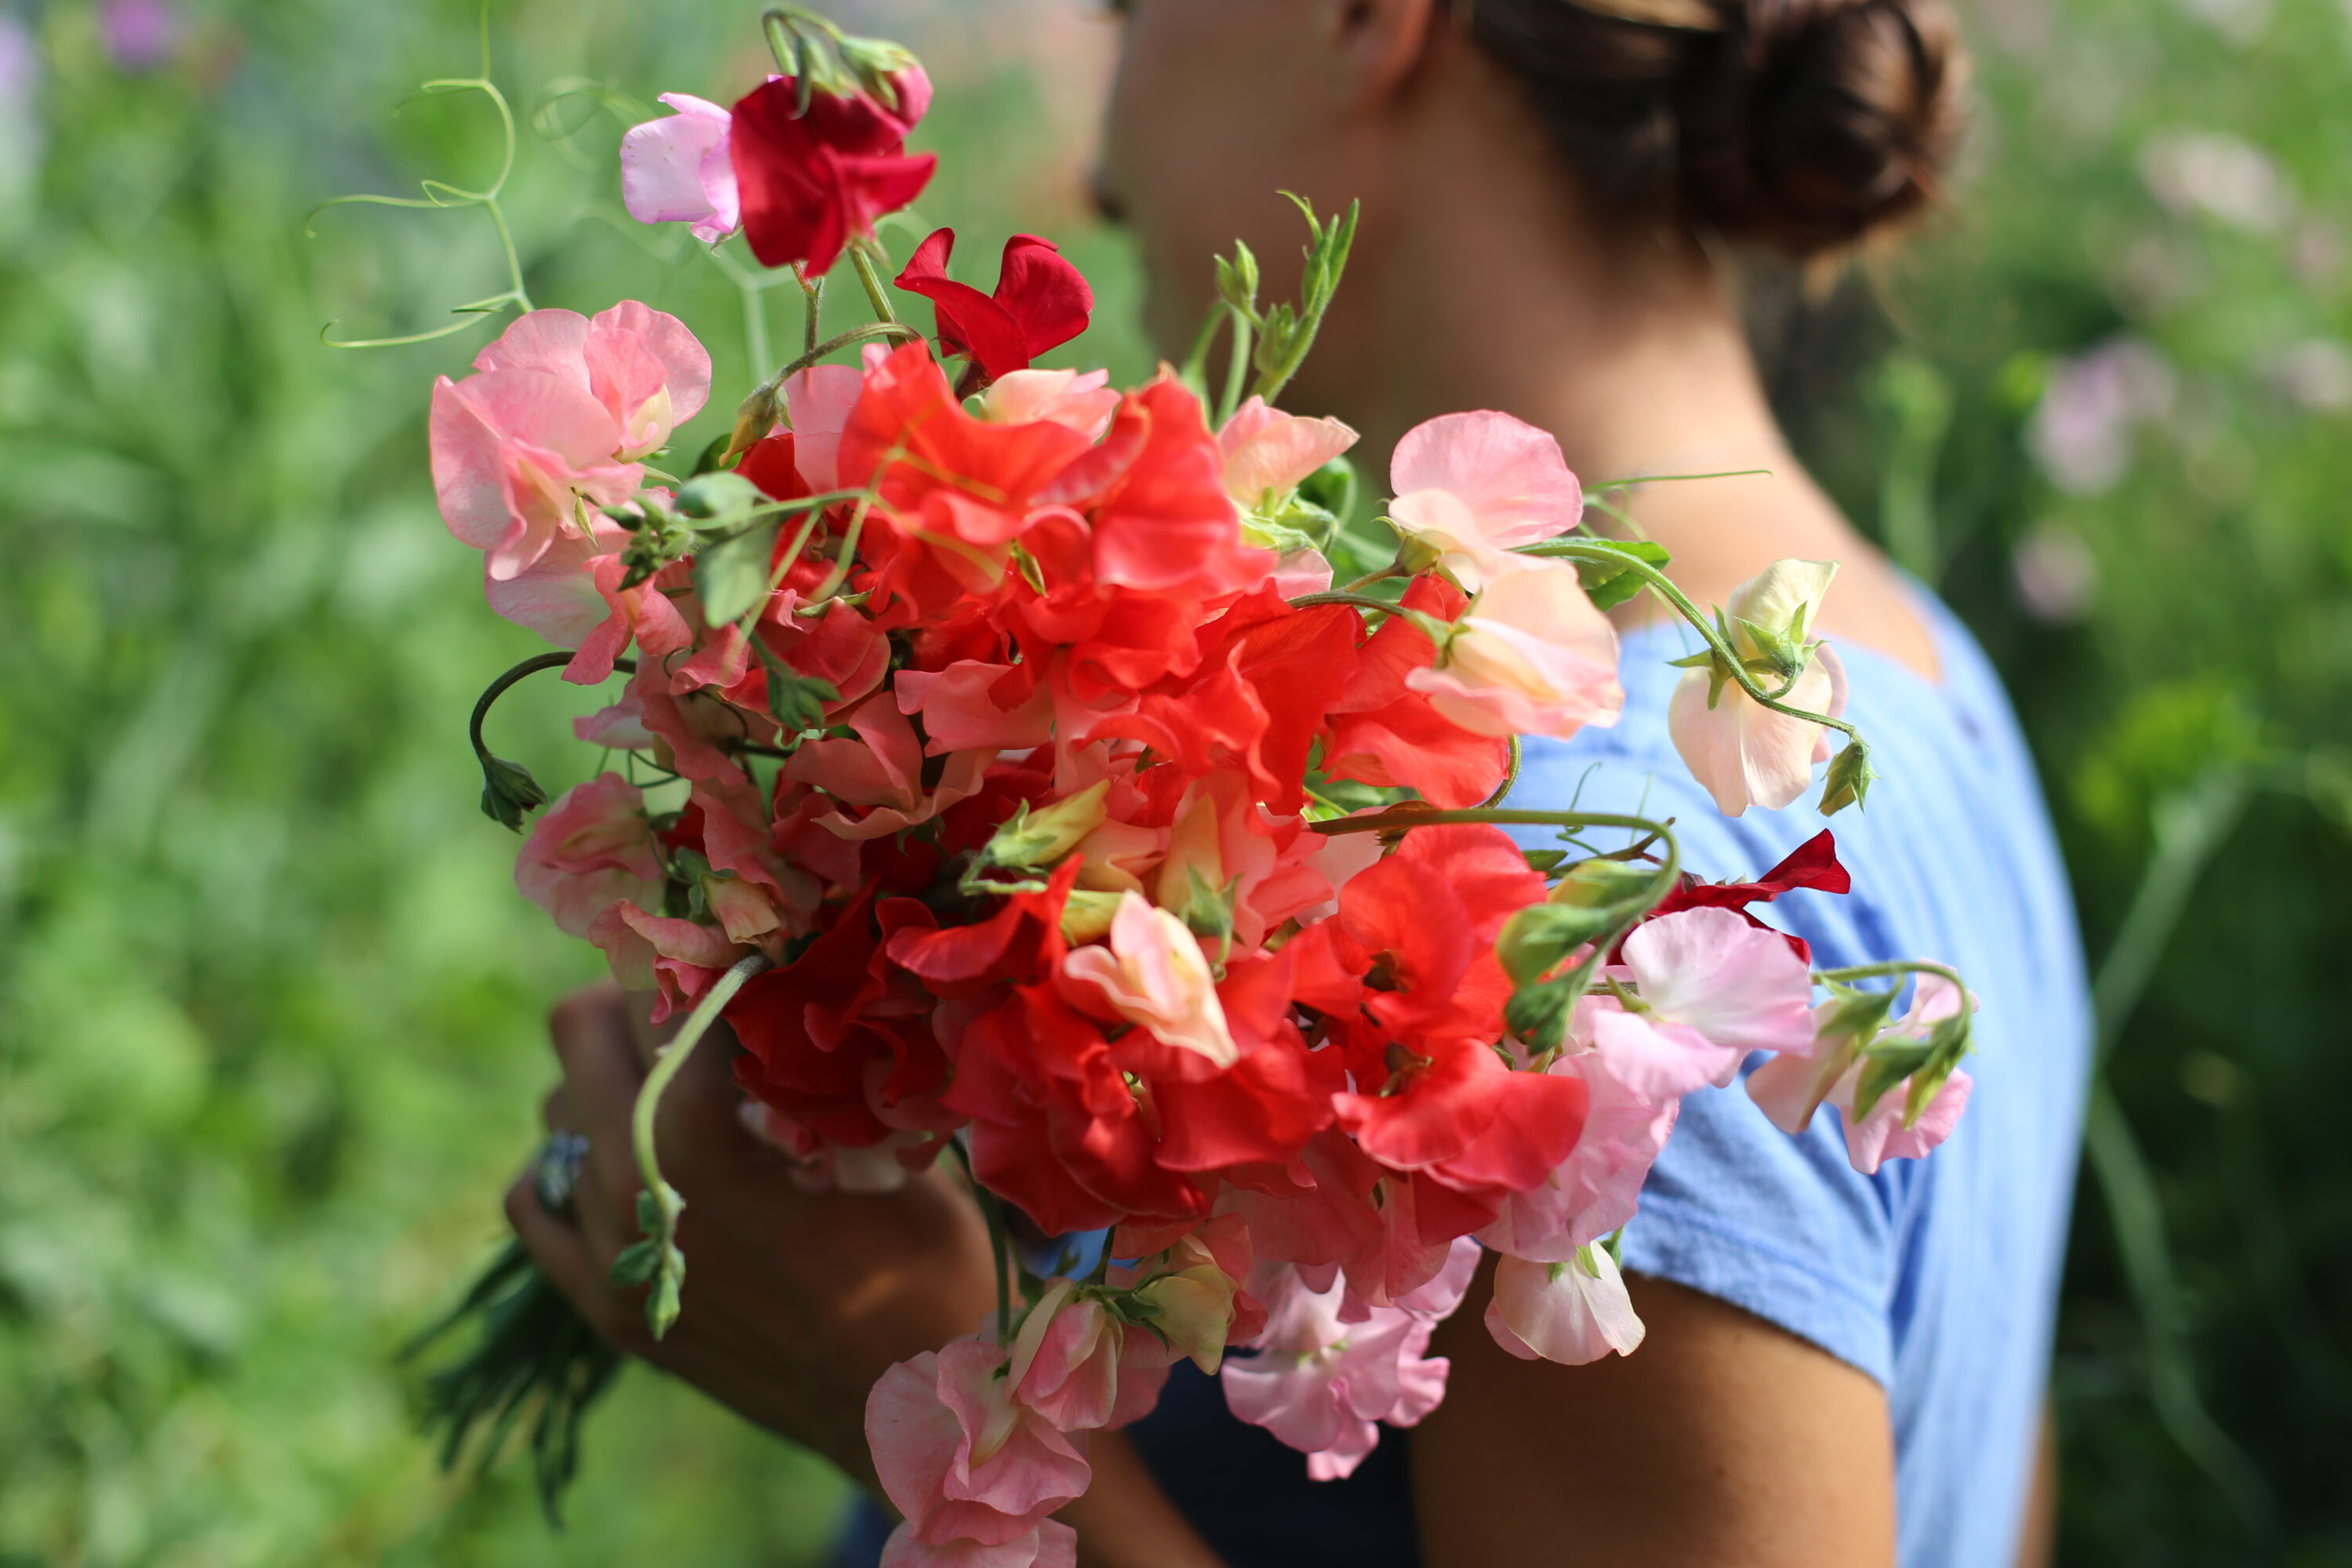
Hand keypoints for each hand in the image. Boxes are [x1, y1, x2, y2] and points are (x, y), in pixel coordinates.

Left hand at [505, 982, 998, 1485]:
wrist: (909, 1406)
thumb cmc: (925, 1264)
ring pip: (555, 1107)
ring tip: (686, 1091)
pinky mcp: (603, 1307)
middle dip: (646, 999)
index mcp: (700, 1135)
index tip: (750, 950)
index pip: (666, 988)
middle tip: (710, 1007)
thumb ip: (812, 1062)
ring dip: (612, 1082)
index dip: (714, 955)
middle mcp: (629, 1188)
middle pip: (581, 1025)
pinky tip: (633, 1160)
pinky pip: (533, 1197)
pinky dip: (570, 1164)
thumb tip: (784, 962)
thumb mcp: (885, 1143)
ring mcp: (607, 1256)